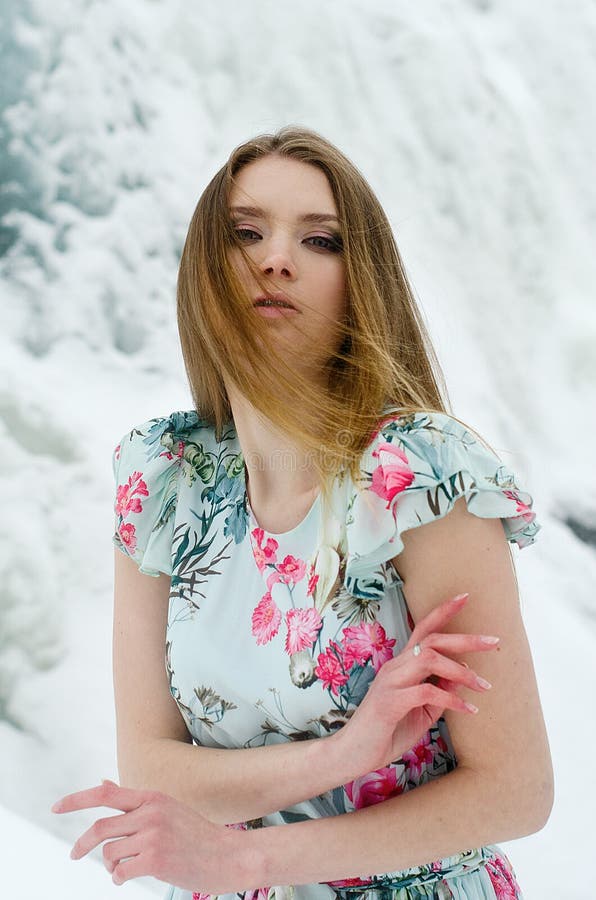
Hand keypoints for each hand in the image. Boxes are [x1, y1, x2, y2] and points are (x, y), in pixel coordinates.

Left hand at [51, 779, 251, 891]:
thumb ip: (135, 801)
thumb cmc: (197, 836)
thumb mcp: (167, 808)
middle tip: (74, 855)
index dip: (76, 799)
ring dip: (110, 866)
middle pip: (100, 827)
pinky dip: (119, 878)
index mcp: (152, 796)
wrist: (230, 856)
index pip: (105, 793)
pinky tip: (129, 878)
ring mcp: (153, 834)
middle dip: (82, 844)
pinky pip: (120, 872)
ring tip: (123, 870)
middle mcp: (150, 811)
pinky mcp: (155, 859)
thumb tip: (101, 783)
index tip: (55, 807)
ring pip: (110, 853)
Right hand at [330, 592, 498, 777]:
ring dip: (461, 670)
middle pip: (431, 640)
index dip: (443, 611)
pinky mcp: (390, 702)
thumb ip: (441, 691)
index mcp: (401, 665)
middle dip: (465, 638)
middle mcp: (395, 666)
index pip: (423, 629)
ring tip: (484, 686)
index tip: (465, 597)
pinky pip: (426, 691)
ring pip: (429, 658)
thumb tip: (465, 674)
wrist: (353, 754)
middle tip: (494, 641)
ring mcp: (390, 682)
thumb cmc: (388, 731)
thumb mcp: (423, 710)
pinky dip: (451, 698)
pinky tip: (469, 709)